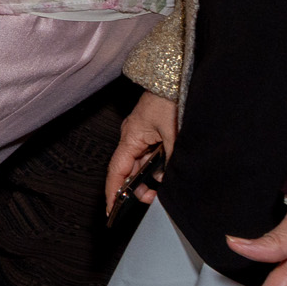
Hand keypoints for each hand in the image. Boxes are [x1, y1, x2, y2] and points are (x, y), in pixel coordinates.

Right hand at [104, 91, 175, 215]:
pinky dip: (154, 168)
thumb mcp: (174, 133)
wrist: (175, 77)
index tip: (111, 209)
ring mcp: (142, 134)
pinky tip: (163, 174)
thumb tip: (165, 181)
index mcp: (132, 136)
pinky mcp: (152, 131)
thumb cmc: (169, 98)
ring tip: (158, 191)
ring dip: (147, 178)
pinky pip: (148, 155)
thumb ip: (170, 159)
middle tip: (148, 202)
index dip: (113, 191)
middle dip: (135, 188)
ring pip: (139, 163)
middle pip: (128, 169)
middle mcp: (133, 136)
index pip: (117, 170)